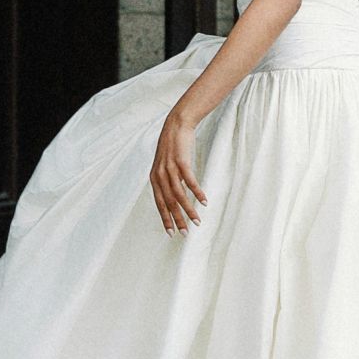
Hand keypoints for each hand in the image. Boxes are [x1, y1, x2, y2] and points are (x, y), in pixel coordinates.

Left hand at [150, 113, 205, 234]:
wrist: (176, 124)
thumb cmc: (173, 147)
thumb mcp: (165, 165)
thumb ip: (168, 181)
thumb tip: (174, 196)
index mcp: (154, 178)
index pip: (159, 203)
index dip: (165, 218)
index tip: (171, 233)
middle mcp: (159, 175)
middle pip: (168, 202)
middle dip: (177, 219)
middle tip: (185, 233)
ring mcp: (170, 168)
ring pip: (179, 195)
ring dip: (189, 210)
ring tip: (197, 221)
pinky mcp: (181, 161)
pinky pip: (189, 181)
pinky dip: (197, 192)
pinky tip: (204, 202)